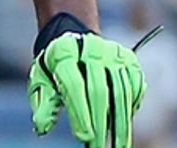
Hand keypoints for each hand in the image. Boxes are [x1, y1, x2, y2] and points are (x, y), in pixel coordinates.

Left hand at [28, 17, 146, 146]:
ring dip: (121, 122)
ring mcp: (112, 52)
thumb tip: (41, 127)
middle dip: (100, 123)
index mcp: (64, 52)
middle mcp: (90, 48)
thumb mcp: (42, 81)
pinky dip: (131, 107)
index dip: (79, 113)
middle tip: (98, 147)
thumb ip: (43, 104)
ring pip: (121, 91)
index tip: (83, 138)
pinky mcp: (128, 58)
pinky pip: (135, 86)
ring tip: (119, 146)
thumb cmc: (55, 68)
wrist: (73, 39)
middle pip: (99, 90)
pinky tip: (124, 123)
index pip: (73, 85)